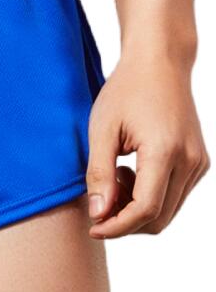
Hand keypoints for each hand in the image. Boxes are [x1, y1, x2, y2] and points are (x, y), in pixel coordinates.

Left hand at [86, 53, 209, 237]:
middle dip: (125, 222)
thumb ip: (99, 173)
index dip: (117, 226)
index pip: (145, 209)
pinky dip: (149, 196)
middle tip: (97, 203)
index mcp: (165, 152)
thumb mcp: (102, 129)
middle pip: (159, 218)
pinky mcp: (199, 162)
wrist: (159, 64)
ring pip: (168, 210)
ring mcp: (199, 163)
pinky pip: (174, 195)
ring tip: (113, 176)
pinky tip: (129, 172)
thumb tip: (98, 213)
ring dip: (136, 208)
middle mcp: (190, 162)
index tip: (93, 227)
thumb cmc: (125, 91)